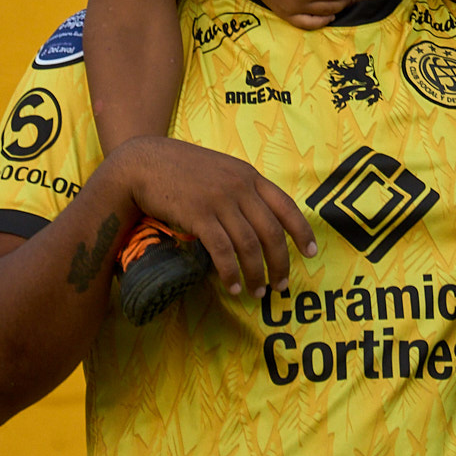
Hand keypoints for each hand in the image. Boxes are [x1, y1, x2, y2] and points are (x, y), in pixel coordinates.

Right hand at [120, 135, 316, 297]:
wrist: (144, 162)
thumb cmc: (181, 168)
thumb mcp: (220, 170)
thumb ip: (240, 188)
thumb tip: (258, 219)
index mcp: (248, 176)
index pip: (286, 206)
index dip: (302, 232)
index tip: (311, 253)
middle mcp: (239, 187)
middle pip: (271, 232)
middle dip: (280, 263)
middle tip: (281, 285)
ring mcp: (219, 201)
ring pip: (249, 245)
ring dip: (256, 274)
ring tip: (257, 292)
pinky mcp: (198, 215)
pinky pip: (222, 250)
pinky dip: (231, 272)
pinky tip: (233, 286)